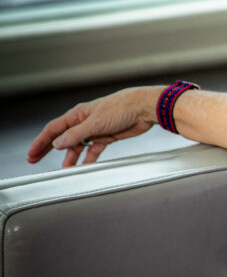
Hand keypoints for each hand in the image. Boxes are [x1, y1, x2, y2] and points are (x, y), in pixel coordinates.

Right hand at [27, 87, 157, 166]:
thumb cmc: (121, 108)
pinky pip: (94, 149)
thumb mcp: (95, 123)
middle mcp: (84, 122)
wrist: (144, 108)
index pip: (53, 129)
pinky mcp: (108, 136)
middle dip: (49, 149)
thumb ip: (76, 135)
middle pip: (62, 138)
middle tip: (36, 160)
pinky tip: (84, 166)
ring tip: (65, 169)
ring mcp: (95, 129)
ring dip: (71, 157)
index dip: (41, 142)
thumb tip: (58, 143)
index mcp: (78, 115)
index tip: (32, 153)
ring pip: (78, 146)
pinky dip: (89, 157)